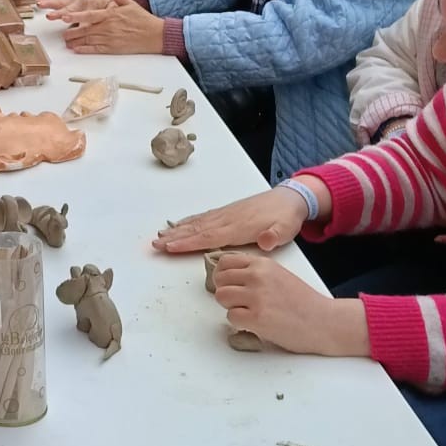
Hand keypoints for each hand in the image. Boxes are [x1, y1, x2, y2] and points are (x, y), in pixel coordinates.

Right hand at [39, 0, 114, 21]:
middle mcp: (81, 3)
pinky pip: (58, 1)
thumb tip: (114, 10)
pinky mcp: (69, 2)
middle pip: (69, 10)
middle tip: (51, 16)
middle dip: (60, 14)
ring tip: (40, 3)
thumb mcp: (115, 5)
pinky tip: (39, 2)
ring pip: (61, 3)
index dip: (77, 19)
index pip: (84, 15)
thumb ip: (113, 7)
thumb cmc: (110, 0)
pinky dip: (48, 1)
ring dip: (50, 4)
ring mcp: (74, 2)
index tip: (70, 21)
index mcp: (93, 5)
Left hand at [59, 0, 165, 55]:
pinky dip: (85, 49)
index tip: (65, 17)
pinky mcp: (112, 48)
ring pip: (88, 40)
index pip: (89, 15)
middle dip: (72, 32)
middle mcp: (108, 27)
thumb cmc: (142, 20)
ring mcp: (109, 39)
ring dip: (76, 41)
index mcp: (110, 15)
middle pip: (85, 29)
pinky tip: (77, 49)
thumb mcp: (130, 3)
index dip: (76, 16)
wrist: (154, 35)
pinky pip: (95, 49)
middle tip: (62, 34)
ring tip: (66, 42)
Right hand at [154, 182, 322, 255]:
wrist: (290, 198)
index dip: (188, 242)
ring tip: (159, 237)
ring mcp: (225, 215)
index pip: (209, 236)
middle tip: (155, 244)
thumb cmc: (286, 217)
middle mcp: (227, 219)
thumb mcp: (286, 229)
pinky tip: (178, 225)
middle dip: (175, 237)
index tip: (170, 247)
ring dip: (177, 230)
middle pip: (196, 230)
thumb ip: (275, 236)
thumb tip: (265, 241)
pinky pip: (202, 218)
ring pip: (196, 224)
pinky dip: (188, 222)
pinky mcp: (226, 213)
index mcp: (239, 226)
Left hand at [208, 252, 368, 355]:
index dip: (223, 275)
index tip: (229, 284)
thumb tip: (230, 278)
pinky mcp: (256, 317)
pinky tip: (255, 323)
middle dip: (226, 292)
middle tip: (240, 302)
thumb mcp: (279, 276)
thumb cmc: (304, 303)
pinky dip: (239, 323)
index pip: (225, 261)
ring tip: (248, 313)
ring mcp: (256, 296)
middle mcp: (258, 276)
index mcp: (263, 264)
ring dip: (231, 307)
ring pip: (221, 296)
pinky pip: (231, 317)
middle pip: (219, 279)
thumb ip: (256, 273)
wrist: (324, 321)